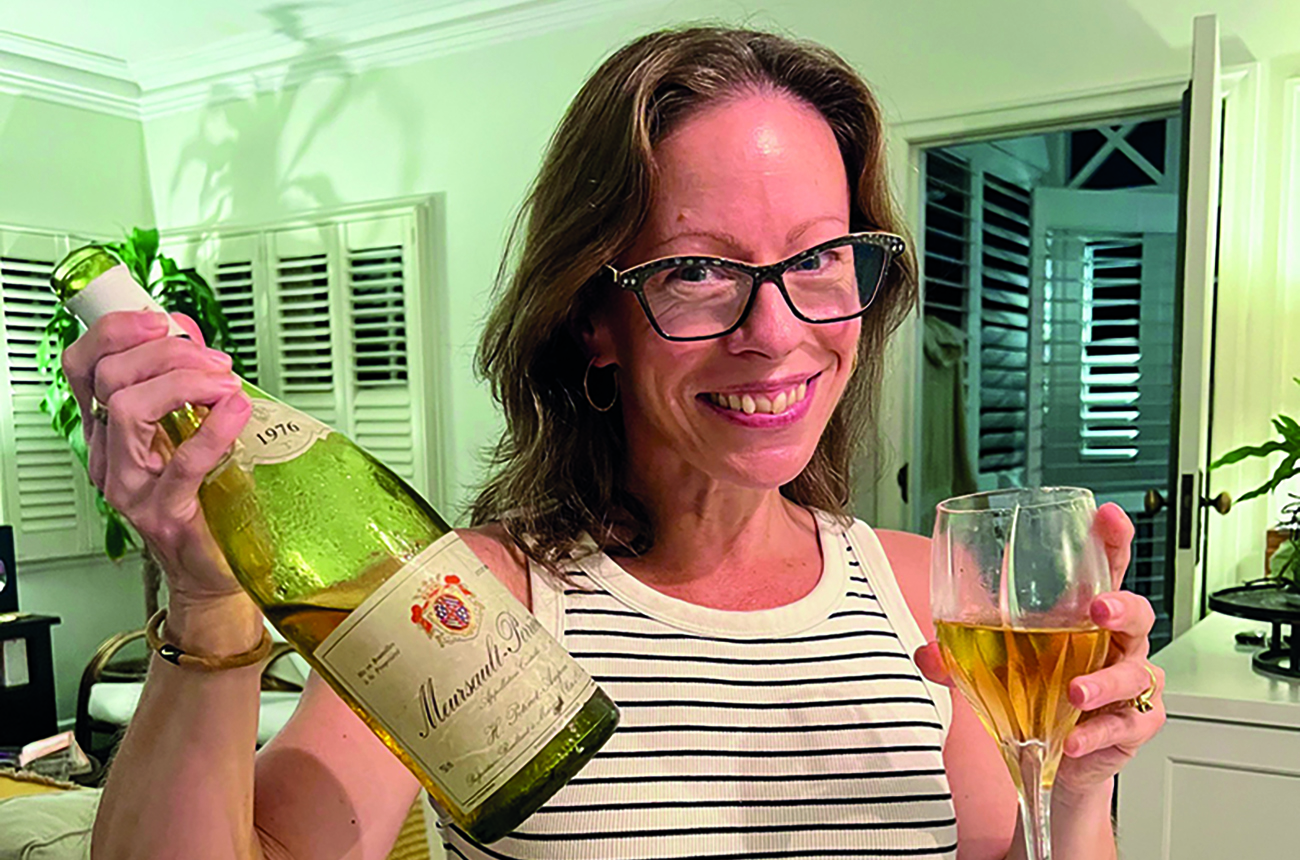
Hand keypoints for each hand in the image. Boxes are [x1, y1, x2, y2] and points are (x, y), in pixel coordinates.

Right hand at [62, 310, 253, 603]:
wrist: (216, 570)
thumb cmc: (205, 501)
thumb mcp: (190, 431)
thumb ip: (184, 383)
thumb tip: (190, 334)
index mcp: (109, 430)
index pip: (84, 365)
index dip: (116, 331)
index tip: (161, 320)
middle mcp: (111, 456)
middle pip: (109, 378)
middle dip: (167, 354)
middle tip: (215, 362)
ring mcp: (132, 487)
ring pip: (128, 409)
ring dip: (184, 382)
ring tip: (226, 385)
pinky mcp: (165, 514)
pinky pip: (182, 462)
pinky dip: (214, 428)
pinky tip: (236, 410)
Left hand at [915, 503, 1164, 798]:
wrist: (1056, 757)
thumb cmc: (1034, 693)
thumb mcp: (992, 667)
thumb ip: (958, 656)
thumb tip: (927, 654)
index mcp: (1083, 615)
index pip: (1107, 567)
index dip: (1112, 539)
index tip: (1107, 515)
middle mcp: (1115, 644)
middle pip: (1138, 613)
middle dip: (1122, 607)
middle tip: (1098, 610)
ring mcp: (1130, 683)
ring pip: (1136, 673)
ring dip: (1104, 681)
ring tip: (1074, 692)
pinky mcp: (1134, 725)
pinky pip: (1126, 724)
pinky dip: (1097, 732)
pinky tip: (1075, 738)